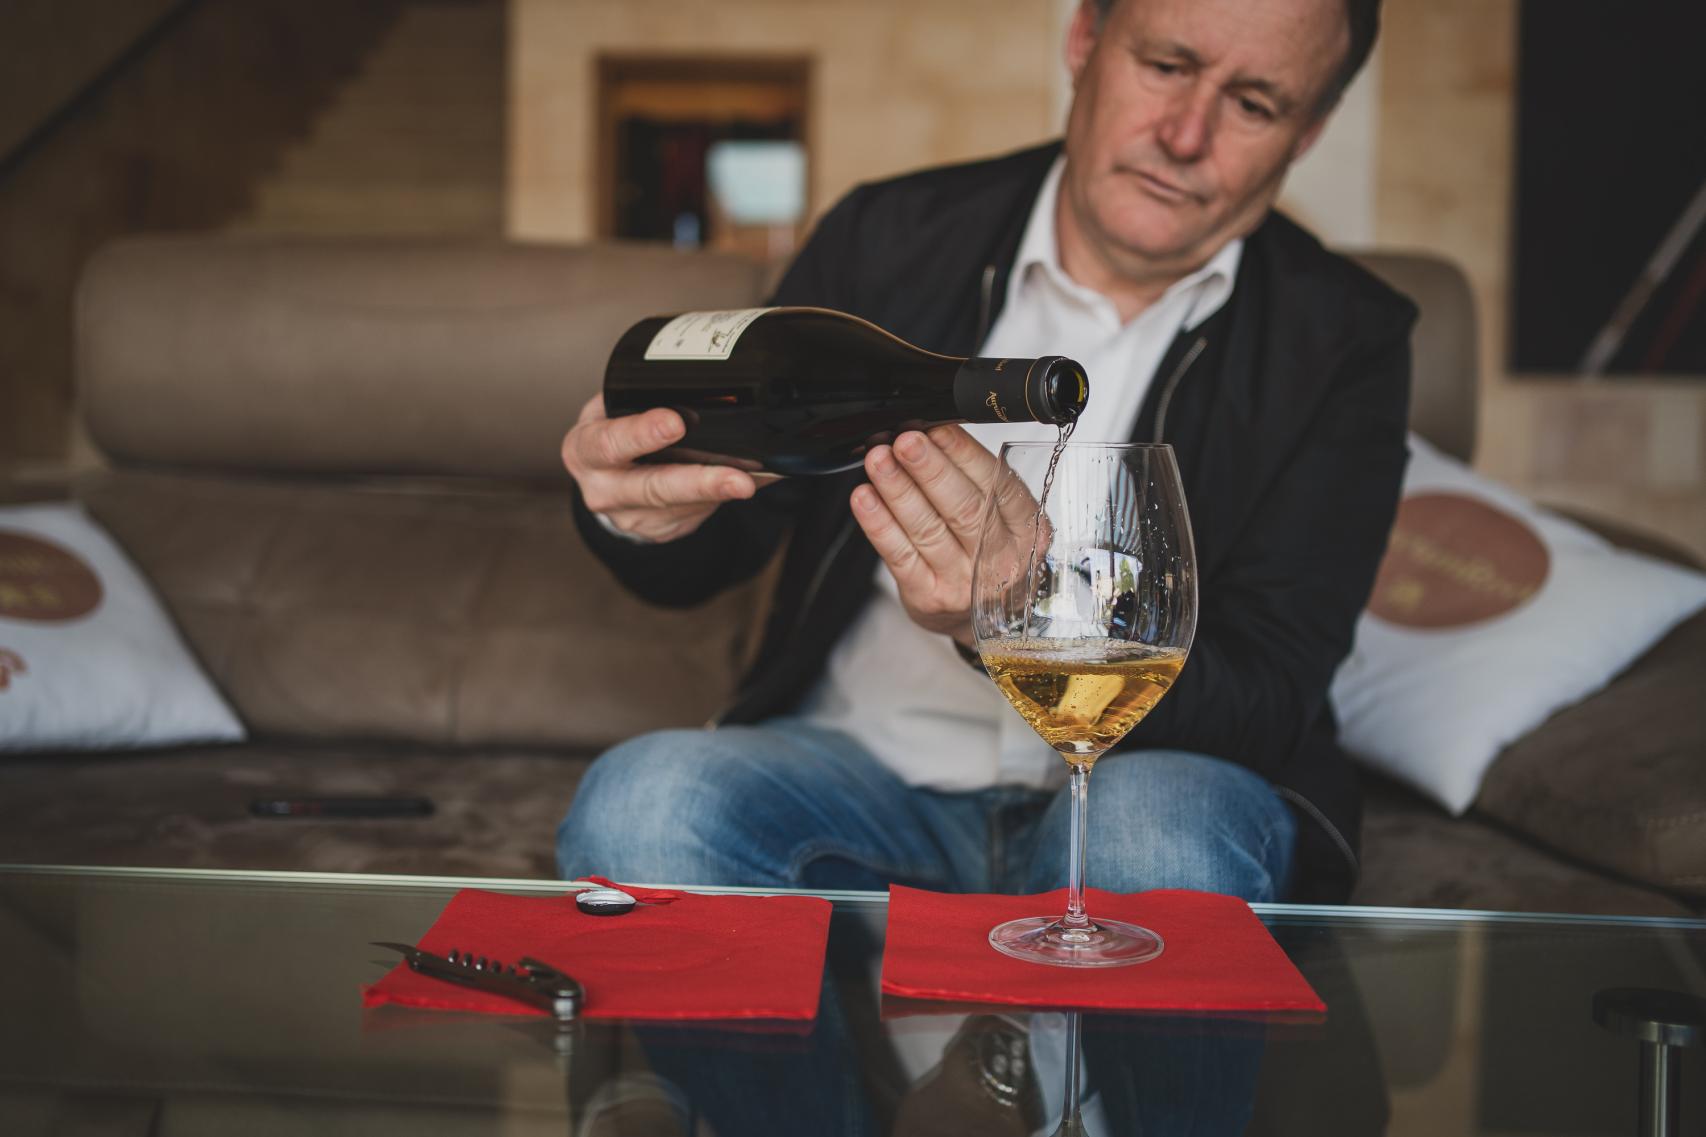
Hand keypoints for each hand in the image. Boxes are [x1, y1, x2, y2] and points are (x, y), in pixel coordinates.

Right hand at [561, 394, 754, 542]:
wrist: (602, 478)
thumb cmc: (613, 432)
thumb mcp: (611, 409)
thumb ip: (642, 394)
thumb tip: (709, 375)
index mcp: (584, 450)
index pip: (609, 443)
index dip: (642, 434)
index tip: (676, 423)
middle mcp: (603, 490)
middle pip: (655, 490)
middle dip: (701, 483)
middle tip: (739, 480)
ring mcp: (630, 517)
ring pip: (684, 507)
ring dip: (723, 493)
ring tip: (756, 477)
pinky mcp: (657, 532)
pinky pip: (696, 516)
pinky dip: (725, 498)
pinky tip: (751, 482)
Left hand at [852, 426, 1002, 648]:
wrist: (981, 616)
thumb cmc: (989, 553)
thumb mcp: (1003, 517)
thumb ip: (977, 480)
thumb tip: (933, 432)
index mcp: (1027, 528)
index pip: (997, 486)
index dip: (965, 455)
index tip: (937, 429)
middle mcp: (1001, 559)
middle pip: (963, 508)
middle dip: (930, 470)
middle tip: (905, 441)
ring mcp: (963, 581)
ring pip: (927, 529)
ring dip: (899, 490)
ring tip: (878, 460)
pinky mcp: (928, 596)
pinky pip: (900, 555)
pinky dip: (879, 524)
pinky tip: (866, 498)